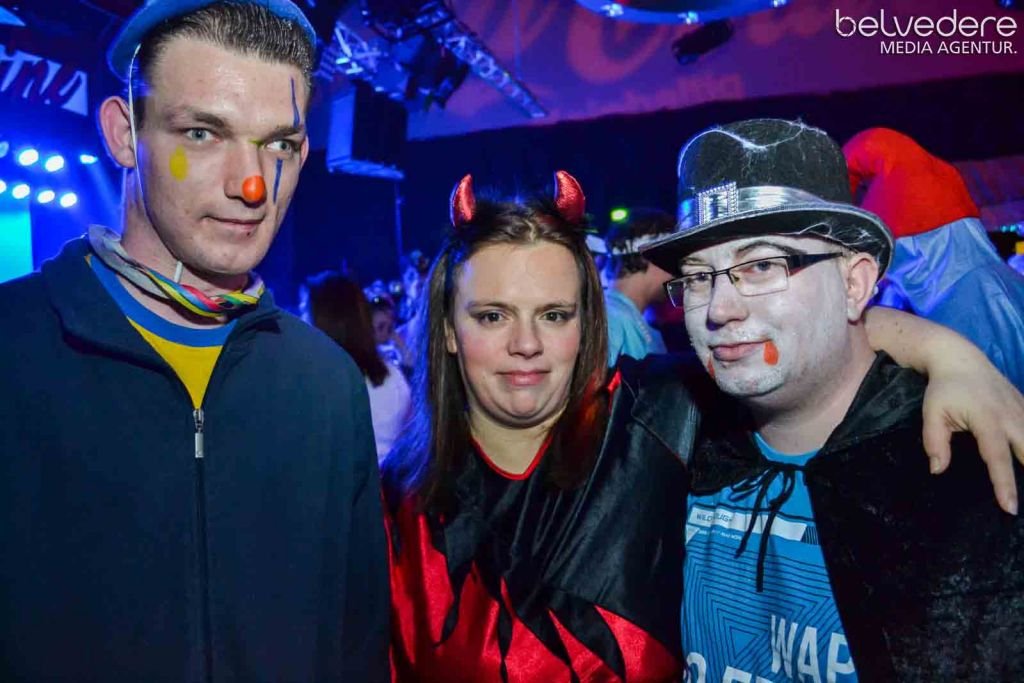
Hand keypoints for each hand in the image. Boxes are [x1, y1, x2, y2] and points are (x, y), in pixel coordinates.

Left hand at [922, 358, 1023, 514]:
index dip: (1004, 484)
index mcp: (988, 420)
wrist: (960, 358)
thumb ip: (934, 442)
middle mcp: (1012, 416)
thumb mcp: (932, 413)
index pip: (998, 457)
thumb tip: (937, 470)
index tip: (1010, 507)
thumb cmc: (943, 389)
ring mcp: (1023, 411)